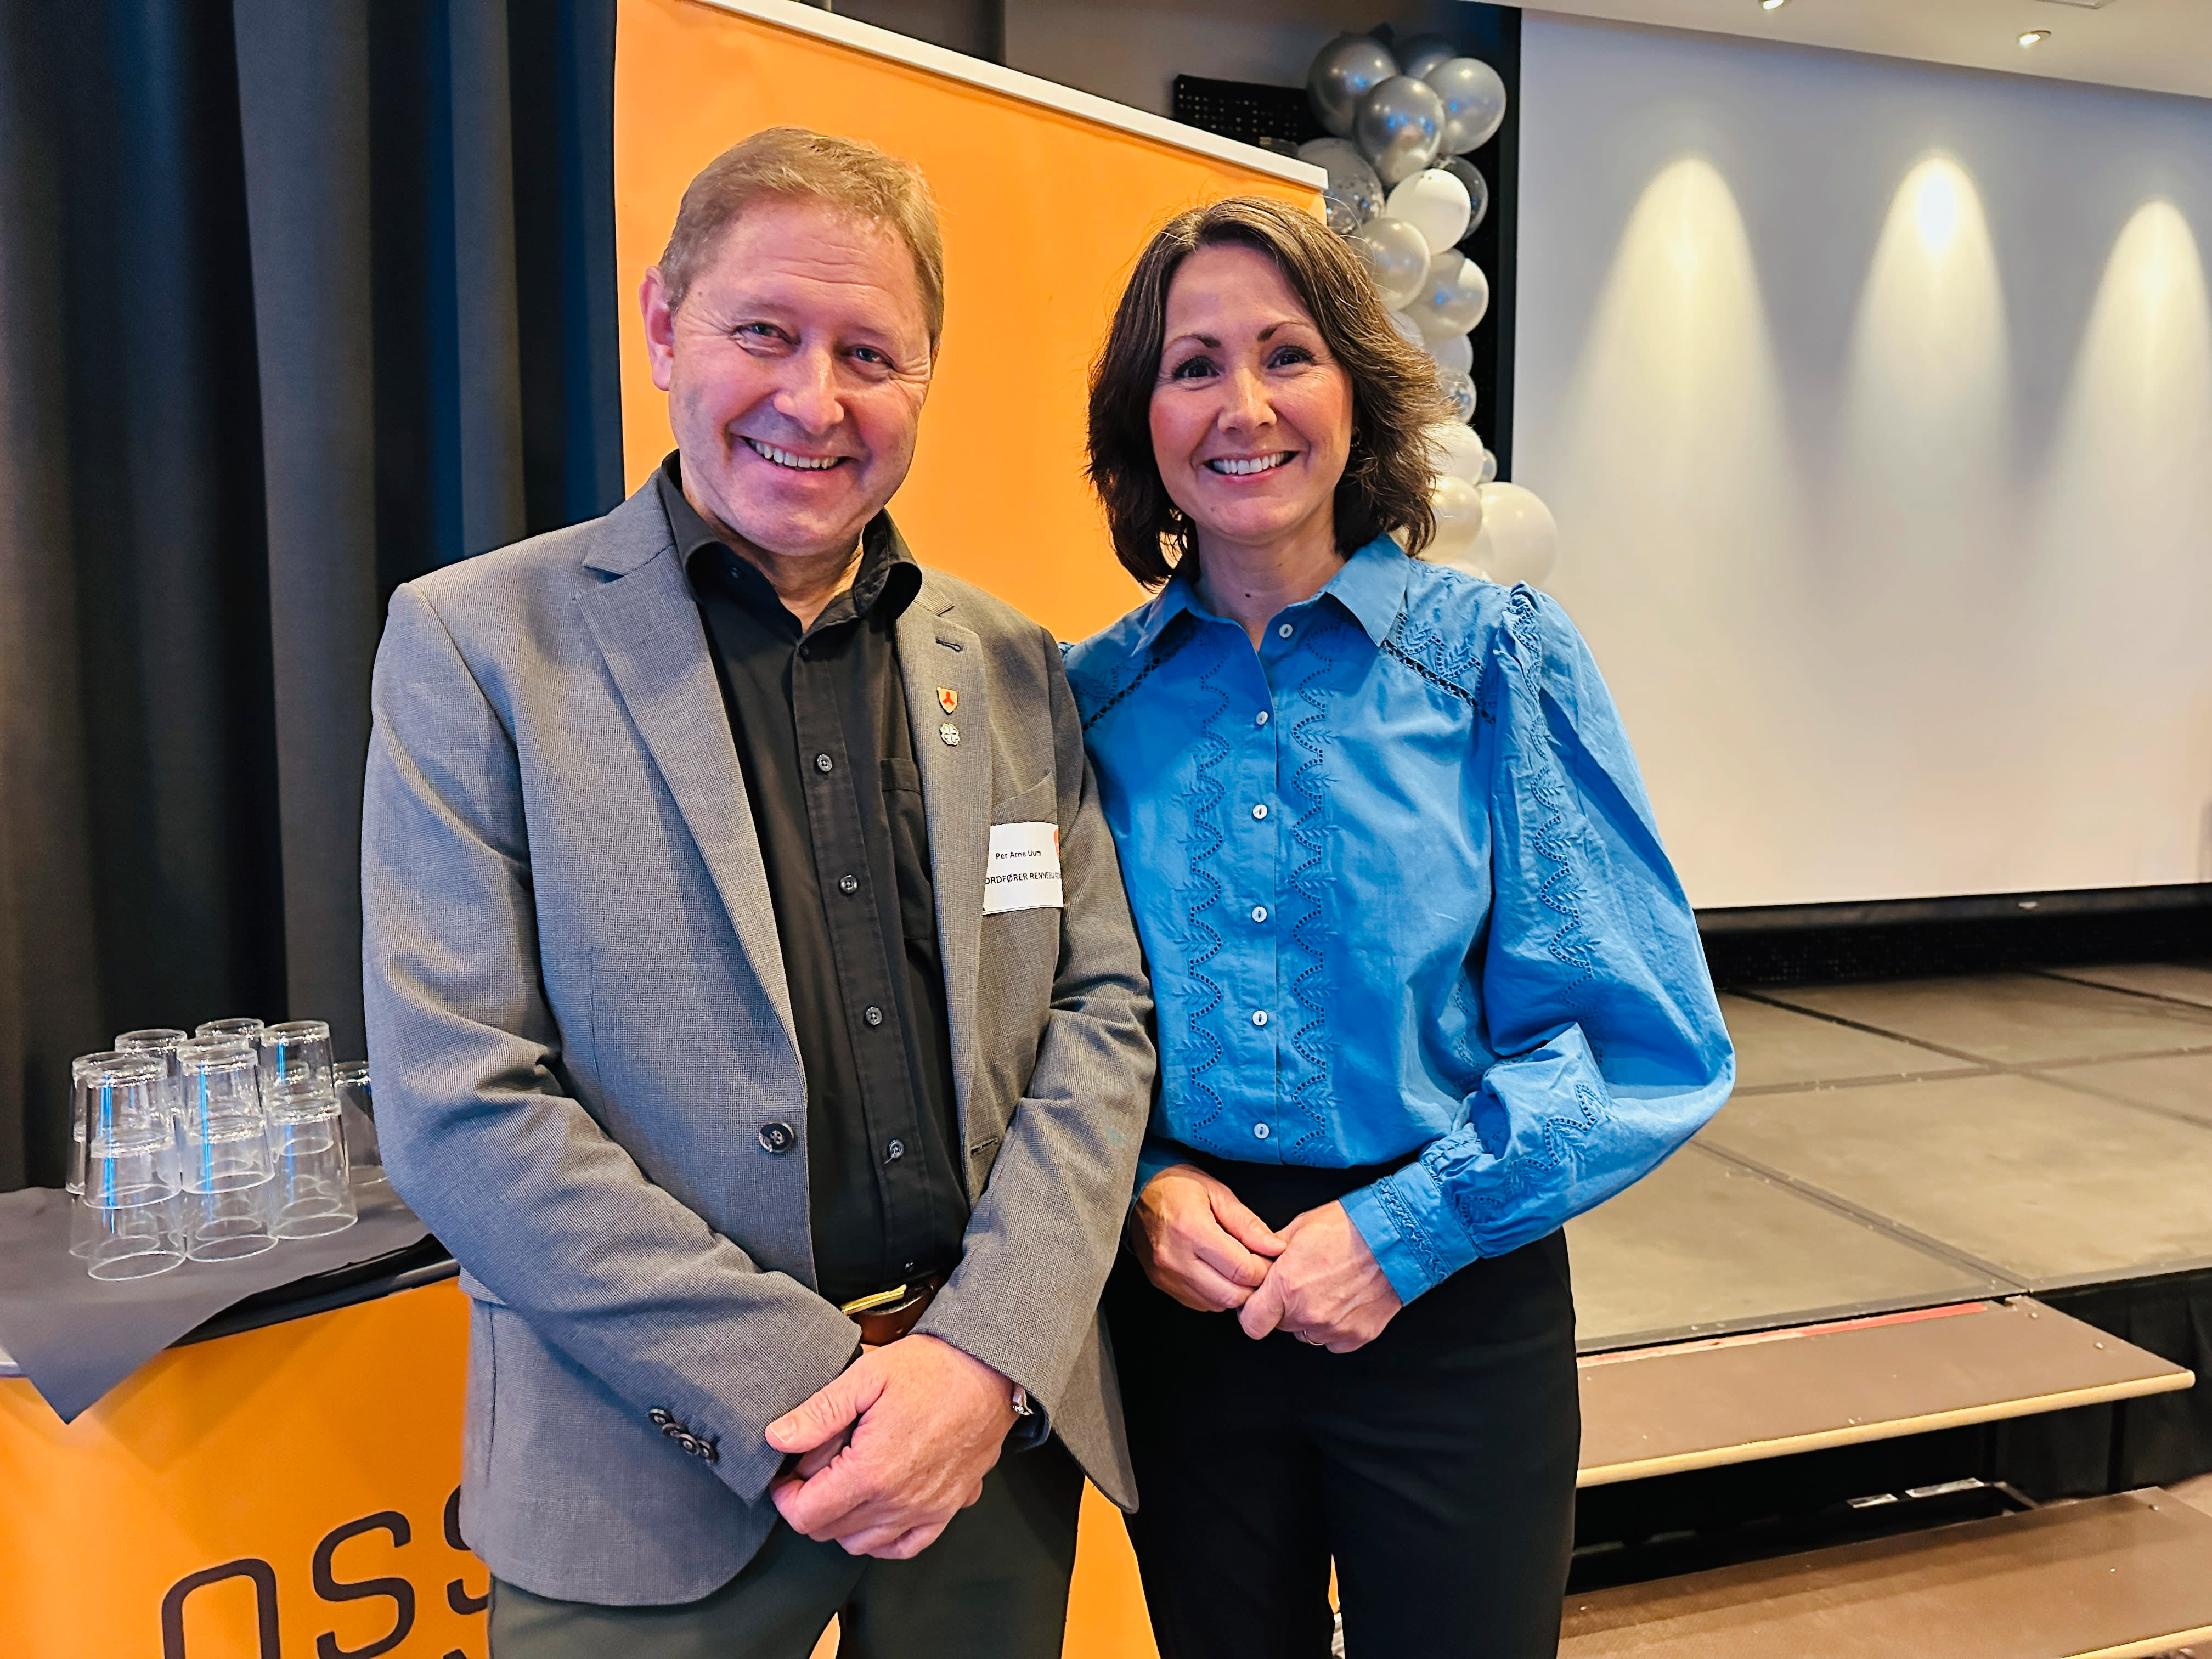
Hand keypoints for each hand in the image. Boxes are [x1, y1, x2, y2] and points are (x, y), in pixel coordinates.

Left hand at [765, 1334, 1016, 1558]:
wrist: (992, 1370)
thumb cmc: (934, 1368)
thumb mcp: (867, 1375)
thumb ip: (819, 1412)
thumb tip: (778, 1438)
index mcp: (872, 1472)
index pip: (807, 1515)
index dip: (785, 1497)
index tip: (786, 1476)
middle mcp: (898, 1501)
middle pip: (830, 1531)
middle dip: (811, 1504)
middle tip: (814, 1469)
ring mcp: (926, 1510)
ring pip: (862, 1543)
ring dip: (843, 1521)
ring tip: (845, 1481)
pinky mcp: (948, 1508)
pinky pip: (905, 1546)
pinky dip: (883, 1538)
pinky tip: (877, 1510)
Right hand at [1129, 1163, 1285, 1310]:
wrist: (1137, 1191)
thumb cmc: (1177, 1186)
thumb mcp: (1218, 1193)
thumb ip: (1248, 1224)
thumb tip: (1275, 1248)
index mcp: (1192, 1230)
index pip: (1241, 1269)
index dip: (1264, 1269)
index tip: (1269, 1258)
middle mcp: (1176, 1258)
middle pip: (1231, 1294)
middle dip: (1252, 1285)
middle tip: (1256, 1265)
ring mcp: (1166, 1275)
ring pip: (1216, 1304)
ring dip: (1234, 1292)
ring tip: (1235, 1268)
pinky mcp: (1161, 1284)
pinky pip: (1199, 1304)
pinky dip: (1215, 1294)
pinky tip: (1216, 1273)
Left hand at [1237, 1201, 1400, 1352]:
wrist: (1397, 1236)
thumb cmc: (1351, 1226)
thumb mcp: (1299, 1228)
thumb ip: (1271, 1252)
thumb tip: (1258, 1262)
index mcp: (1286, 1285)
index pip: (1251, 1323)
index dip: (1253, 1312)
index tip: (1260, 1301)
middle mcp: (1308, 1312)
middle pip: (1280, 1325)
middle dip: (1285, 1307)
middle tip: (1303, 1282)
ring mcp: (1334, 1328)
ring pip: (1307, 1333)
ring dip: (1311, 1317)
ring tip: (1328, 1288)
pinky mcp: (1357, 1336)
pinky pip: (1334, 1341)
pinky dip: (1336, 1326)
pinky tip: (1345, 1300)